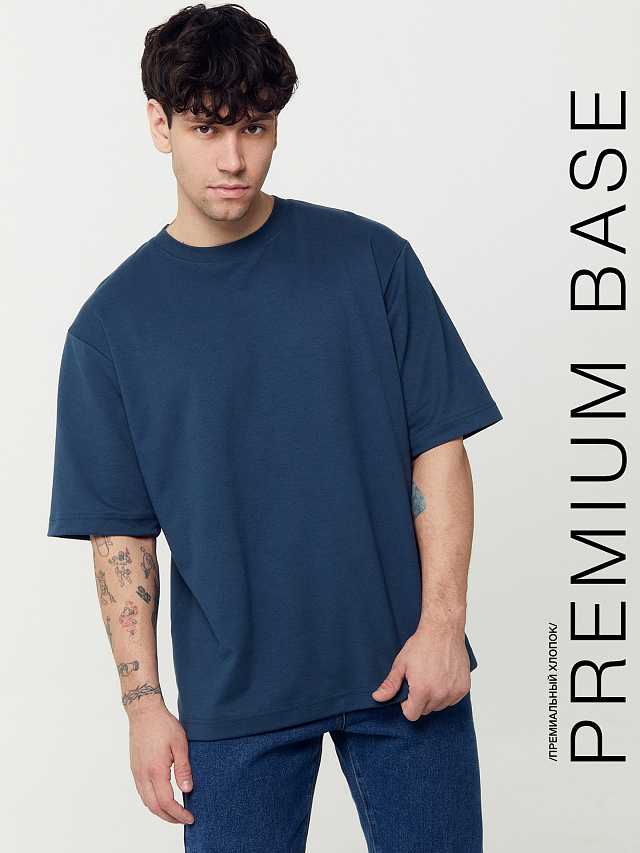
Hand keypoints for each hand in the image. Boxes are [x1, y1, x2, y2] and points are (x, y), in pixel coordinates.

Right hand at [128, 704, 194, 824]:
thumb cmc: (163, 725)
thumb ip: (184, 768)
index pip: (167, 802)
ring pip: (146, 801)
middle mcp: (143, 775)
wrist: (144, 712)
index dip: (179, 814)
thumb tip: (188, 789)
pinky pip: (141, 791)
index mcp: (156, 771)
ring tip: (174, 812)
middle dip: (169, 817)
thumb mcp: (180, 744)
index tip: (190, 817)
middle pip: (154, 807)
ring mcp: (136, 772)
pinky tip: (161, 798)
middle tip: (183, 819)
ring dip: (159, 811)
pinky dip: (151, 801)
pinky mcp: (134, 768)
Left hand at [371, 623, 470, 719]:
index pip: (411, 715)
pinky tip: (442, 677)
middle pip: (425, 710)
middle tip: (419, 680)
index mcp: (422, 691)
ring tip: (431, 676)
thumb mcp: (401, 664)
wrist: (442, 630)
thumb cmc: (421, 644)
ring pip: (439, 706)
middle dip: (420, 699)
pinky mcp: (464, 687)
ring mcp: (453, 691)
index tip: (408, 691)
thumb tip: (377, 698)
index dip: (406, 704)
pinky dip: (447, 692)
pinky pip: (452, 700)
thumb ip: (390, 684)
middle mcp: (440, 694)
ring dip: (434, 697)